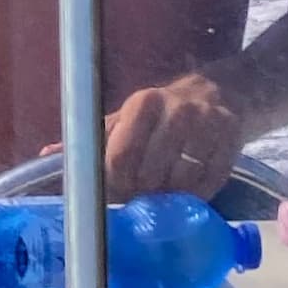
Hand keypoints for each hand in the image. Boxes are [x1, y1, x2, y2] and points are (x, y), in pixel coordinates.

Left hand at [102, 71, 243, 200]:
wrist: (221, 90)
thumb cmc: (164, 111)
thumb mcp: (129, 116)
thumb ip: (97, 139)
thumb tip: (54, 158)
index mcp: (143, 103)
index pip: (122, 156)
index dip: (117, 182)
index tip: (119, 190)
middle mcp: (177, 110)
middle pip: (151, 175)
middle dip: (143, 193)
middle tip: (143, 197)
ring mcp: (209, 122)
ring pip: (182, 181)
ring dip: (171, 197)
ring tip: (165, 196)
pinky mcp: (232, 137)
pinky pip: (211, 181)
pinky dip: (198, 193)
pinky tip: (191, 190)